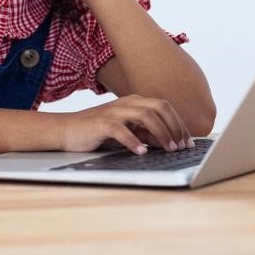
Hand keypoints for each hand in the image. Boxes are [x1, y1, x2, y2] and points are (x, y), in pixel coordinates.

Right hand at [59, 95, 194, 154]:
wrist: (66, 130)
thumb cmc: (97, 132)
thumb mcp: (126, 131)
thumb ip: (145, 133)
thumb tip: (167, 142)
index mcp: (134, 102)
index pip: (164, 107)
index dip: (179, 124)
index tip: (188, 142)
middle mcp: (126, 103)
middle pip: (159, 107)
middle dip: (174, 127)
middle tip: (181, 146)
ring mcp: (114, 111)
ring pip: (145, 115)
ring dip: (160, 132)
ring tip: (168, 149)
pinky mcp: (101, 123)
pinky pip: (121, 129)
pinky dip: (134, 141)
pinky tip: (142, 152)